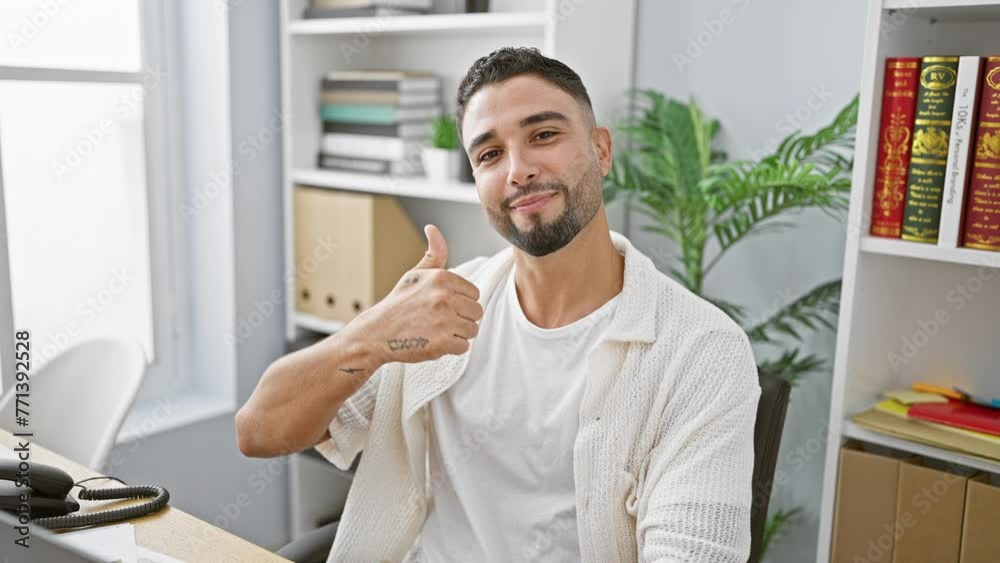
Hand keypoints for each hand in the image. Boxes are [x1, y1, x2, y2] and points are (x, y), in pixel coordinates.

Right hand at [349, 224, 483, 364]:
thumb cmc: (398, 304)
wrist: (377, 333)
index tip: (443, 306)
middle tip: (440, 321)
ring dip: (457, 334)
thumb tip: (432, 228)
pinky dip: (451, 348)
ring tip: (436, 331)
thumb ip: (433, 254)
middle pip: (477, 312)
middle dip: (462, 319)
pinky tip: (434, 341)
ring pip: (472, 330)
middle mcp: (444, 296)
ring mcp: (444, 320)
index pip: (474, 294)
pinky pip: (463, 347)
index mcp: (442, 278)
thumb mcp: (415, 274)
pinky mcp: (442, 342)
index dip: (461, 302)